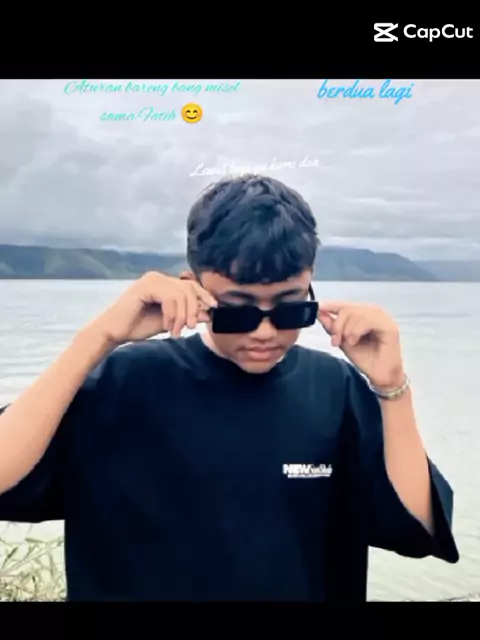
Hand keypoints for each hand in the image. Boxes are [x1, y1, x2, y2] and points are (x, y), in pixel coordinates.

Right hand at [83, 271, 217, 346]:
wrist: (114, 332)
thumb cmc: (138, 326)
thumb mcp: (169, 321)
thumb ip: (186, 316)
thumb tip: (208, 313)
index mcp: (164, 283)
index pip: (191, 285)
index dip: (204, 296)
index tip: (213, 309)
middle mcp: (158, 277)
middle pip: (188, 288)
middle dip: (194, 309)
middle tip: (192, 327)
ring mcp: (151, 279)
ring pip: (181, 293)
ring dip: (182, 316)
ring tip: (177, 331)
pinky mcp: (145, 286)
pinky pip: (170, 297)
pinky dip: (172, 314)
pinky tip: (167, 326)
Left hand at [317, 301, 404, 388]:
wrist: (380, 376)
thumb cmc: (365, 359)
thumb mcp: (343, 341)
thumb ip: (333, 326)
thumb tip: (320, 312)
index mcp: (365, 314)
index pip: (346, 304)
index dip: (331, 305)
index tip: (318, 308)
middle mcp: (374, 312)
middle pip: (348, 308)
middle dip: (337, 325)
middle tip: (335, 340)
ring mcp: (383, 318)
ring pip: (355, 313)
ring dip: (346, 330)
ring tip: (348, 343)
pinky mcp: (388, 326)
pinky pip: (366, 320)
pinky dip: (355, 331)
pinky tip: (355, 341)